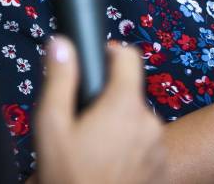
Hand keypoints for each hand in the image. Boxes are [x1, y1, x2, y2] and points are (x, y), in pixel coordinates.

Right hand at [33, 37, 164, 183]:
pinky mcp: (162, 171)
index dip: (111, 53)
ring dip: (120, 129)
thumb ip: (60, 79)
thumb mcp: (51, 126)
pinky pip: (145, 148)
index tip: (97, 63)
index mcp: (125, 106)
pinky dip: (130, 151)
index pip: (129, 56)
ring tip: (93, 153)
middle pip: (129, 94)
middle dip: (108, 102)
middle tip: (83, 126)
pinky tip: (108, 168)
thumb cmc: (68, 176)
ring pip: (137, 123)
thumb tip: (62, 43)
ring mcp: (159, 149)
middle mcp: (150, 123)